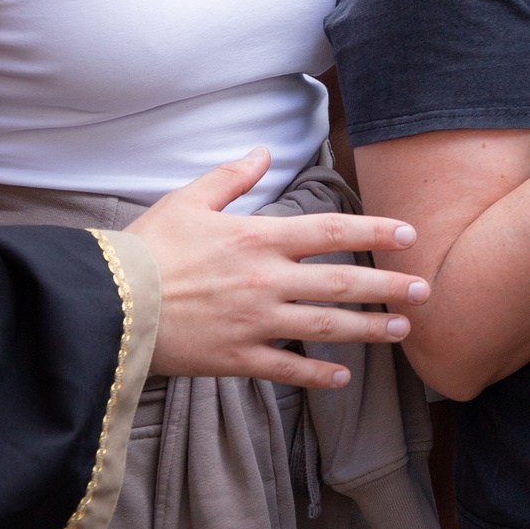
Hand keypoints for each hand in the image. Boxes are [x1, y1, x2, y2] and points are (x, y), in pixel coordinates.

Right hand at [130, 147, 429, 388]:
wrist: (103, 303)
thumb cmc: (144, 248)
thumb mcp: (186, 200)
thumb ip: (231, 177)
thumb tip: (262, 152)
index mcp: (258, 238)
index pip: (332, 229)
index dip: (376, 230)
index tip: (410, 234)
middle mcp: (265, 280)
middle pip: (342, 281)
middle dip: (389, 286)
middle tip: (426, 291)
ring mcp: (254, 321)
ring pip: (326, 325)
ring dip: (369, 328)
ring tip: (402, 330)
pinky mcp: (235, 357)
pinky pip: (287, 368)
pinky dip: (318, 374)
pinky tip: (344, 377)